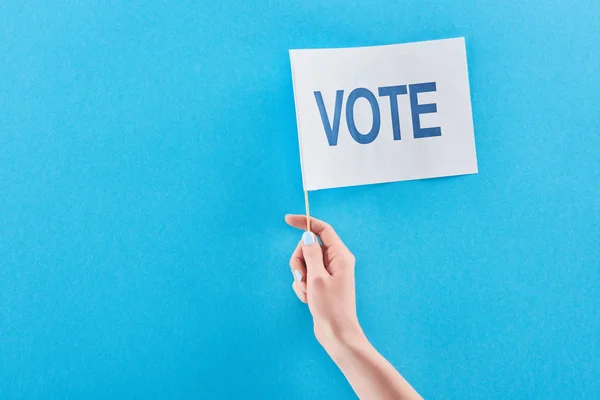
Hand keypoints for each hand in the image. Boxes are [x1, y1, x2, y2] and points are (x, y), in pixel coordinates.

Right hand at [285, 215, 364, 353]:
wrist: (336, 334)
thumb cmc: (330, 307)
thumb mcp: (316, 278)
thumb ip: (310, 254)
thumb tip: (307, 235)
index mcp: (340, 256)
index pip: (322, 229)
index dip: (305, 222)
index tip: (287, 219)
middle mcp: (336, 261)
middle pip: (309, 247)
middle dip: (300, 260)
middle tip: (303, 277)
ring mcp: (328, 273)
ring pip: (304, 262)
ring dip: (300, 276)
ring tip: (307, 292)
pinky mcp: (322, 283)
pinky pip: (304, 276)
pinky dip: (302, 286)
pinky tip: (308, 299)